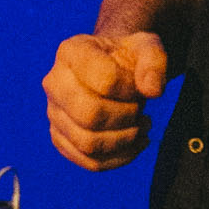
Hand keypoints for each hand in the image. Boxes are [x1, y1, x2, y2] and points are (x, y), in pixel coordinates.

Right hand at [43, 30, 167, 171]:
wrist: (112, 68)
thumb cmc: (127, 57)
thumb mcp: (146, 47)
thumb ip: (154, 62)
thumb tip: (153, 91)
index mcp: (72, 51)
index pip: (104, 79)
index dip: (131, 88)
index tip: (140, 86)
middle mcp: (54, 82)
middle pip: (89, 114)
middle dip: (126, 117)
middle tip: (140, 110)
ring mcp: (54, 113)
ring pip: (87, 143)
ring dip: (124, 141)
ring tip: (141, 127)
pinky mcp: (61, 138)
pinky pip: (89, 161)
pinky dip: (119, 158)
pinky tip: (135, 144)